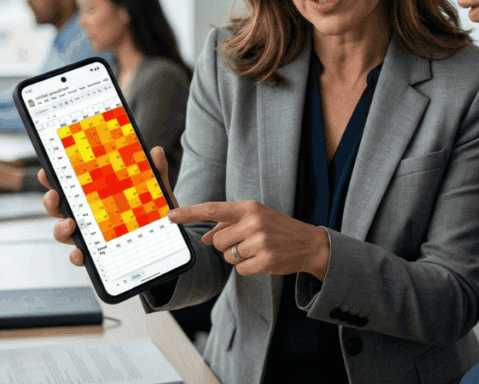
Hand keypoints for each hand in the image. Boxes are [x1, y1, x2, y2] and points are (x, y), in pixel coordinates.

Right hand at [40, 146, 174, 266]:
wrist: (162, 241)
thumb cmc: (151, 211)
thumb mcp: (154, 190)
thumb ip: (155, 172)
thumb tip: (157, 152)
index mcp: (94, 195)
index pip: (69, 184)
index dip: (53, 177)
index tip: (47, 171)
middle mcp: (86, 214)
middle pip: (58, 207)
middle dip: (50, 200)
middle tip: (55, 194)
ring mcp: (89, 234)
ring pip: (63, 231)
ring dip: (60, 228)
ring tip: (70, 223)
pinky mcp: (97, 254)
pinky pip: (80, 256)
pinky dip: (76, 256)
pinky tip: (80, 253)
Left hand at [167, 201, 329, 279]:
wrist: (308, 243)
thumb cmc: (276, 228)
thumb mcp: (254, 219)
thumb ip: (228, 225)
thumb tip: (206, 238)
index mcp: (248, 207)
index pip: (212, 209)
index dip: (189, 213)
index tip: (170, 216)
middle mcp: (253, 222)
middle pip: (218, 241)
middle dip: (226, 246)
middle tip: (246, 243)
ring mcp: (260, 241)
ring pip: (228, 256)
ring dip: (238, 257)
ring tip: (257, 250)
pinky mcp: (265, 260)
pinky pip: (240, 269)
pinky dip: (248, 268)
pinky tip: (262, 260)